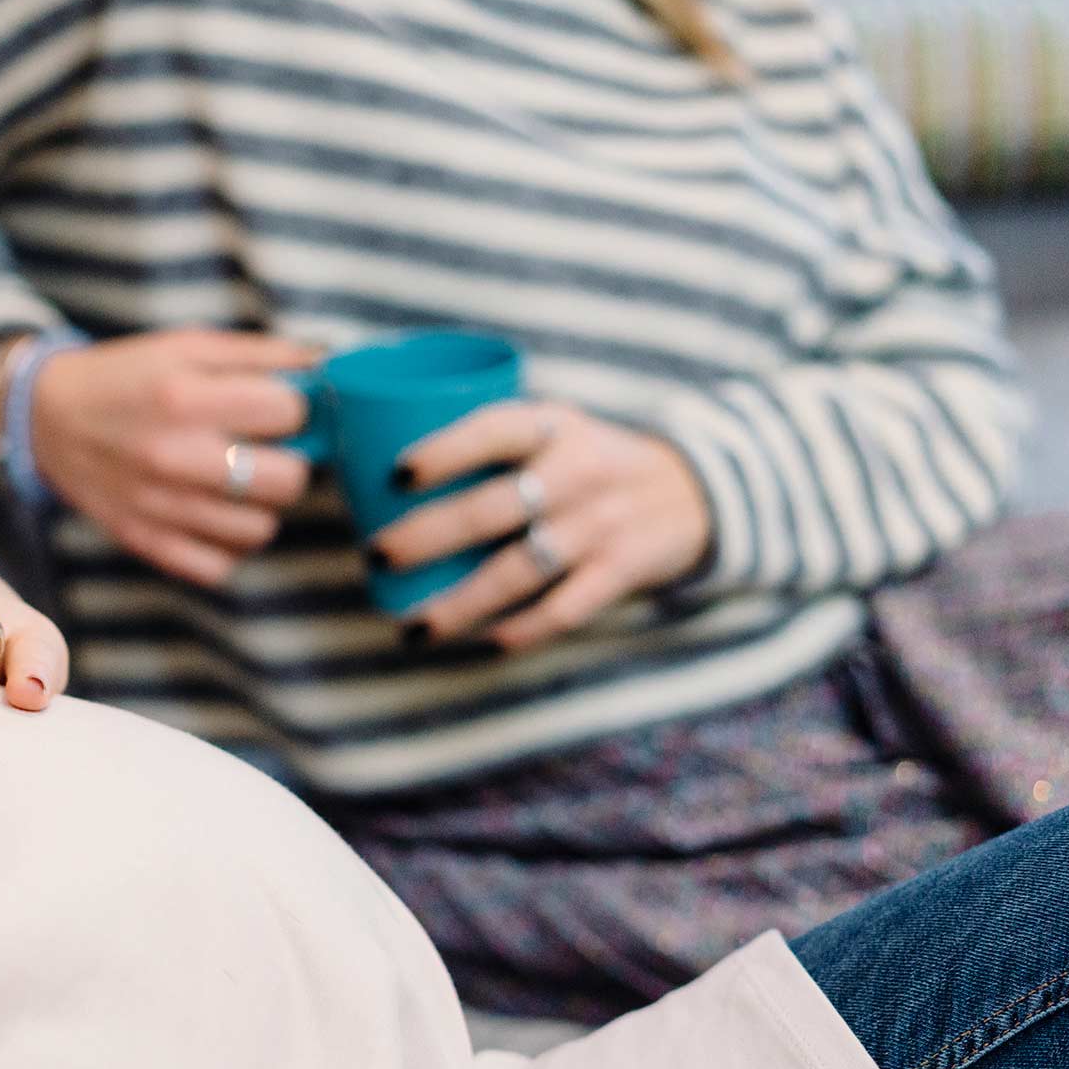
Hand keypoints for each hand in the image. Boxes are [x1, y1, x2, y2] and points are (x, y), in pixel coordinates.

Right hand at [31, 328, 319, 586]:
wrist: (47, 419)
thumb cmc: (129, 377)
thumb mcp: (188, 345)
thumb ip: (261, 354)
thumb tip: (326, 366)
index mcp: (184, 396)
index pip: (289, 412)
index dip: (293, 407)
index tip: (275, 407)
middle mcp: (173, 455)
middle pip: (287, 479)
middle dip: (290, 461)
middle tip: (266, 449)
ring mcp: (160, 506)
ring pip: (261, 529)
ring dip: (261, 506)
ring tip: (239, 483)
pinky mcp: (147, 543)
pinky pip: (221, 567)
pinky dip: (227, 546)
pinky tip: (215, 515)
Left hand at [370, 402, 710, 651]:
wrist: (692, 491)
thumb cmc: (588, 461)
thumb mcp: (554, 429)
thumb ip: (494, 441)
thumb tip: (376, 455)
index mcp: (552, 427)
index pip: (494, 430)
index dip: (445, 450)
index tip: (396, 475)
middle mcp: (577, 473)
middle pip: (492, 509)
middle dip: (428, 536)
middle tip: (377, 554)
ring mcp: (601, 525)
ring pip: (519, 571)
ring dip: (462, 602)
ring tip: (413, 626)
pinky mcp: (622, 570)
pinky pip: (565, 608)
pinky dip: (524, 628)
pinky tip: (485, 641)